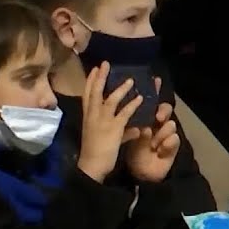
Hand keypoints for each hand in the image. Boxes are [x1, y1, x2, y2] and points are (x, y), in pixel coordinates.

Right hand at [78, 62, 142, 182]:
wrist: (91, 165)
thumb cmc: (94, 153)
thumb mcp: (105, 138)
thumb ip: (122, 132)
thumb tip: (135, 129)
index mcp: (88, 117)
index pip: (87, 96)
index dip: (90, 82)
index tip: (94, 69)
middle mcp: (92, 116)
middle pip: (95, 93)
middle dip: (100, 77)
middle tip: (105, 63)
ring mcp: (102, 121)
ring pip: (110, 100)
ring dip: (120, 89)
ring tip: (131, 80)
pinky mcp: (113, 128)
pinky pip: (124, 114)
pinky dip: (132, 105)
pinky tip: (140, 99)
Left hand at [124, 78, 179, 182]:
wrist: (144, 174)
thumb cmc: (137, 154)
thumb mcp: (127, 136)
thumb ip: (128, 121)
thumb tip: (121, 108)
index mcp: (145, 121)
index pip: (149, 104)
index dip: (152, 91)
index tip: (154, 80)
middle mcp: (158, 127)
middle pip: (163, 111)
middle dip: (162, 109)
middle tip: (158, 112)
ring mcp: (165, 138)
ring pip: (169, 126)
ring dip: (164, 128)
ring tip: (159, 129)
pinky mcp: (170, 151)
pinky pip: (173, 143)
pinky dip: (168, 143)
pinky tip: (165, 144)